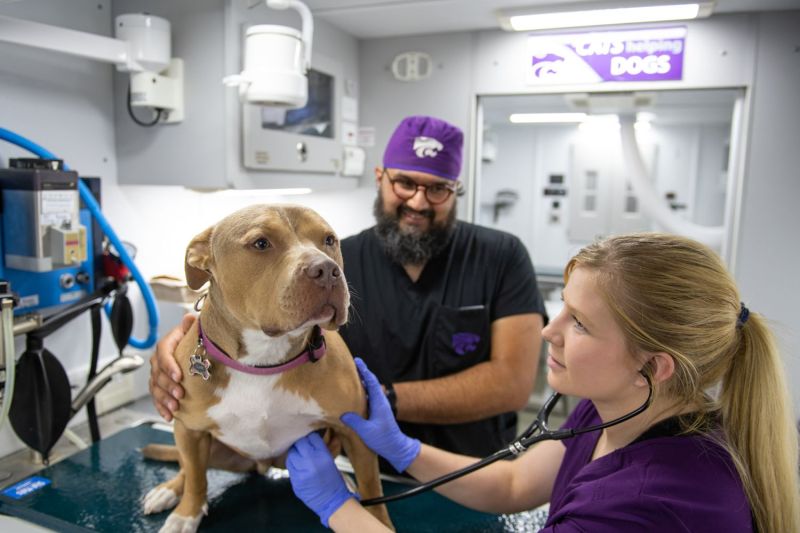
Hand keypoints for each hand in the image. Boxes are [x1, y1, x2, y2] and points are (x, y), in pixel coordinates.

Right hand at [149, 313, 193, 420]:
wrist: (195, 353)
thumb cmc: (196, 341)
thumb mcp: (195, 332)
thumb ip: (192, 327)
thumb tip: (190, 318)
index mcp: (167, 344)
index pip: (163, 352)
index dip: (169, 365)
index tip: (179, 376)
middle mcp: (159, 360)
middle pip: (158, 373)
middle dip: (168, 386)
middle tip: (180, 394)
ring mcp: (157, 375)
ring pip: (155, 388)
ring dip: (164, 399)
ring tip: (175, 408)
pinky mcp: (159, 387)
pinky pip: (156, 399)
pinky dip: (161, 408)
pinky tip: (168, 416)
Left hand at [286, 432, 356, 526]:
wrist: (331, 501)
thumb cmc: (334, 480)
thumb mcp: (330, 460)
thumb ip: (320, 449)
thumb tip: (313, 437)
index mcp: (322, 456)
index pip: (311, 438)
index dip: (310, 437)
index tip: (310, 438)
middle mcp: (310, 462)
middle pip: (299, 444)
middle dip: (301, 443)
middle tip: (303, 445)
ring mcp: (301, 473)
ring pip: (291, 455)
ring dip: (295, 453)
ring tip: (299, 455)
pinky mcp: (295, 481)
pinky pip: (290, 467)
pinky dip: (293, 464)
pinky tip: (298, 465)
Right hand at [341, 358, 420, 472]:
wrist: (396, 447)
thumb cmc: (384, 439)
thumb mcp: (367, 431)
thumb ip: (355, 421)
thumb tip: (343, 413)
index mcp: (379, 402)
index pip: (372, 382)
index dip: (364, 370)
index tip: (357, 361)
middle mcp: (380, 402)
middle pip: (370, 383)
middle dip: (361, 373)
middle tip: (350, 365)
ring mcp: (379, 407)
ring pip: (369, 391)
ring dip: (361, 383)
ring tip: (349, 377)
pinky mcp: (377, 412)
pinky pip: (368, 398)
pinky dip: (361, 393)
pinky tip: (352, 395)